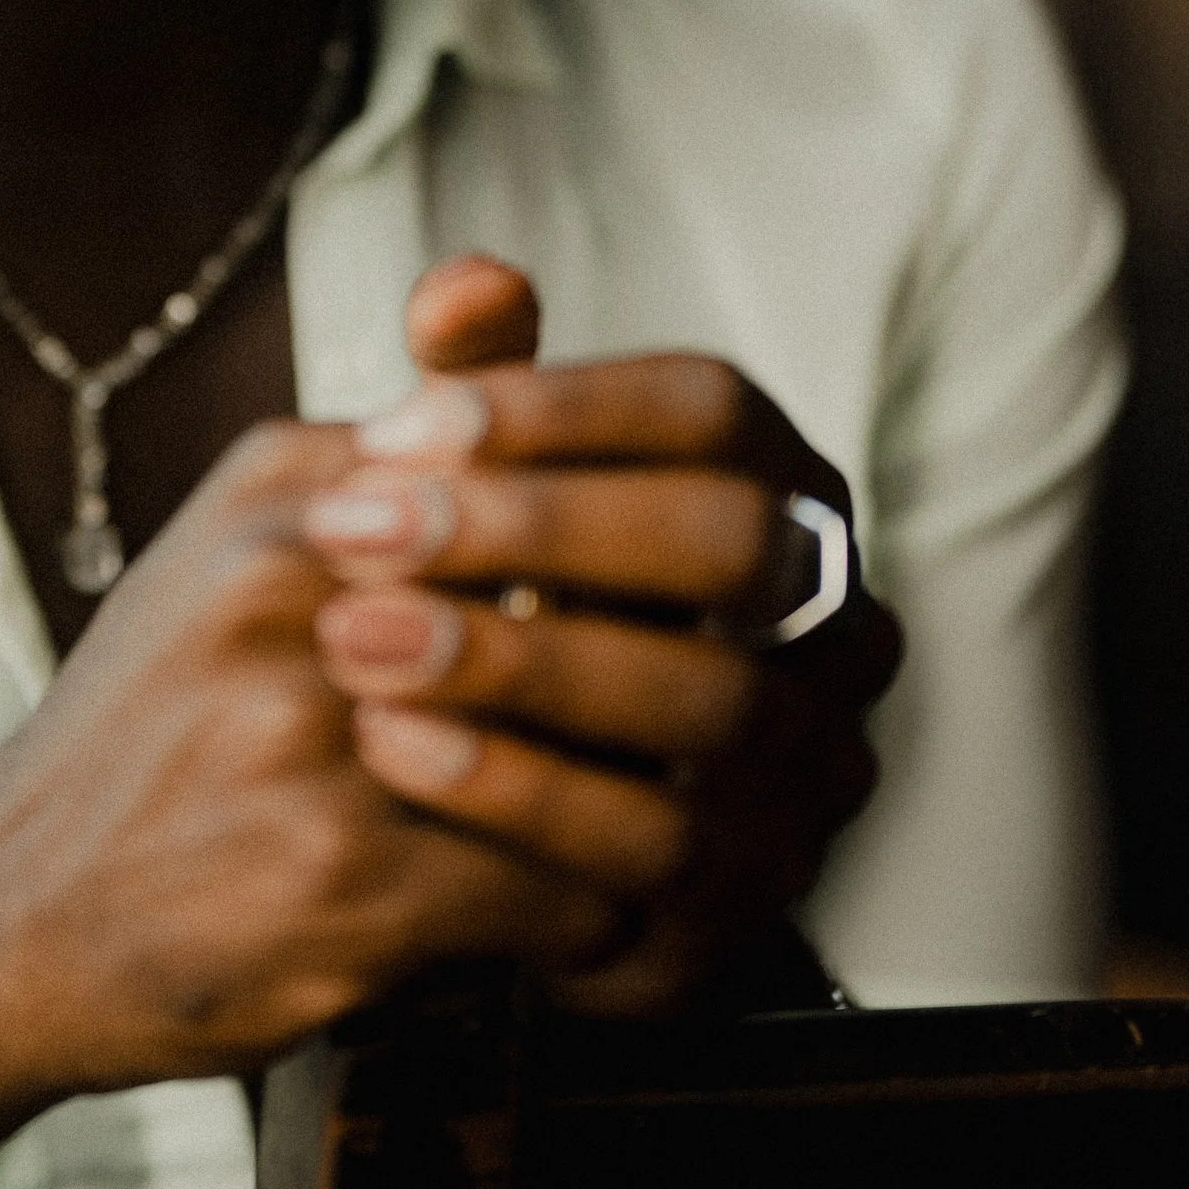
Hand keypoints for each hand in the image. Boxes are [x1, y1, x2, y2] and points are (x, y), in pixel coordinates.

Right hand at [0, 397, 697, 1102]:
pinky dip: (586, 916)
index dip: (638, 548)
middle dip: (661, 672)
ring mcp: (321, 742)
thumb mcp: (243, 536)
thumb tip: (506, 284)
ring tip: (665, 820)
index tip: (694, 600)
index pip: (533, 479)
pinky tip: (579, 920)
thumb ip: (385, 434)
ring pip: (589, 757)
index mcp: (288, 492)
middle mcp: (301, 594)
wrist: (5, 915)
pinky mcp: (348, 886)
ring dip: (637, 804)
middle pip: (579, 609)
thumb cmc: (156, 726)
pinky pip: (555, 892)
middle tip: (729, 715)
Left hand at [296, 256, 899, 1018]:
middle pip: (728, 542)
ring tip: (355, 637)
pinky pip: (655, 846)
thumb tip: (462, 287)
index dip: (560, 406)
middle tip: (357, 525)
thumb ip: (481, 394)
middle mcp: (834, 629)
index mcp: (785, 498)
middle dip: (535, 526)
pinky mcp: (750, 901)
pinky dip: (514, 788)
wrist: (488, 845)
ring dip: (515, 661)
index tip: (397, 423)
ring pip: (702, 699)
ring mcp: (809, 771)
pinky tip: (392, 746)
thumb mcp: (485, 508)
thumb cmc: (502, 630)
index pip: (713, 410)